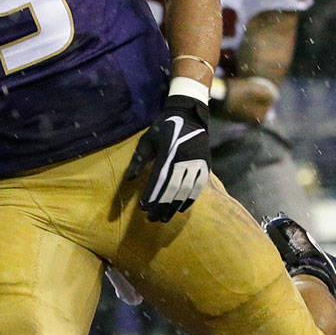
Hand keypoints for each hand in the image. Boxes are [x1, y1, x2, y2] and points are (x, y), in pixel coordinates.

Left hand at [125, 92, 209, 222]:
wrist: (190, 115)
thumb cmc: (163, 127)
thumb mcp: (147, 139)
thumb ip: (138, 159)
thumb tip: (129, 180)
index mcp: (169, 151)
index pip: (159, 178)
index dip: (151, 194)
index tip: (143, 208)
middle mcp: (185, 158)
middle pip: (173, 188)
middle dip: (161, 205)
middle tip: (151, 219)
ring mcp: (198, 162)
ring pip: (186, 190)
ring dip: (174, 206)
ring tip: (164, 219)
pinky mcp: (206, 165)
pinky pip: (198, 187)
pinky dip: (189, 200)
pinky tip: (180, 209)